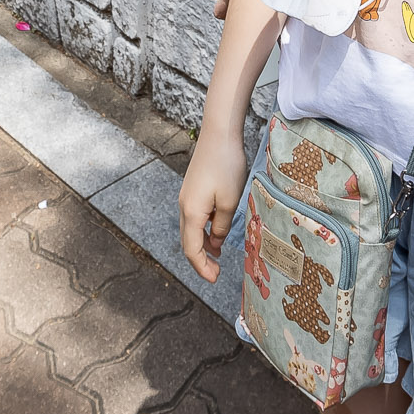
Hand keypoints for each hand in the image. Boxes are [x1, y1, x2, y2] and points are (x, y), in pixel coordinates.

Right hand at [178, 128, 249, 282]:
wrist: (218, 135)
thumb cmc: (226, 165)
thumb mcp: (230, 201)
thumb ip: (222, 226)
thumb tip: (215, 242)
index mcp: (191, 212)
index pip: (191, 249)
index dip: (201, 267)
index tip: (214, 279)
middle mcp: (184, 206)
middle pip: (188, 241)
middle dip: (201, 260)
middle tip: (216, 272)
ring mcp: (187, 197)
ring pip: (191, 229)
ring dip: (202, 245)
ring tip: (217, 256)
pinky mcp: (193, 189)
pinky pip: (195, 217)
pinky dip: (203, 230)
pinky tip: (216, 231)